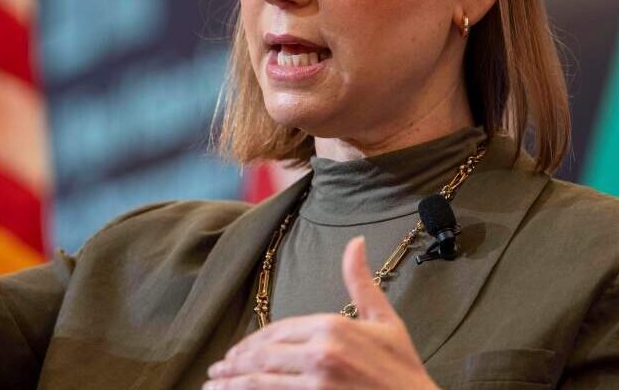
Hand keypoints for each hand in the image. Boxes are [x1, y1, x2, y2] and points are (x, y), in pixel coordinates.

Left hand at [204, 237, 437, 388]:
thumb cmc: (404, 370)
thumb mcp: (385, 321)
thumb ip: (361, 283)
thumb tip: (355, 243)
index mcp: (332, 326)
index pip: (278, 330)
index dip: (252, 342)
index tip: (237, 351)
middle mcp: (320, 352)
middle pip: (263, 355)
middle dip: (235, 362)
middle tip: (217, 369)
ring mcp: (315, 382)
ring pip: (259, 380)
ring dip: (231, 383)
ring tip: (214, 385)